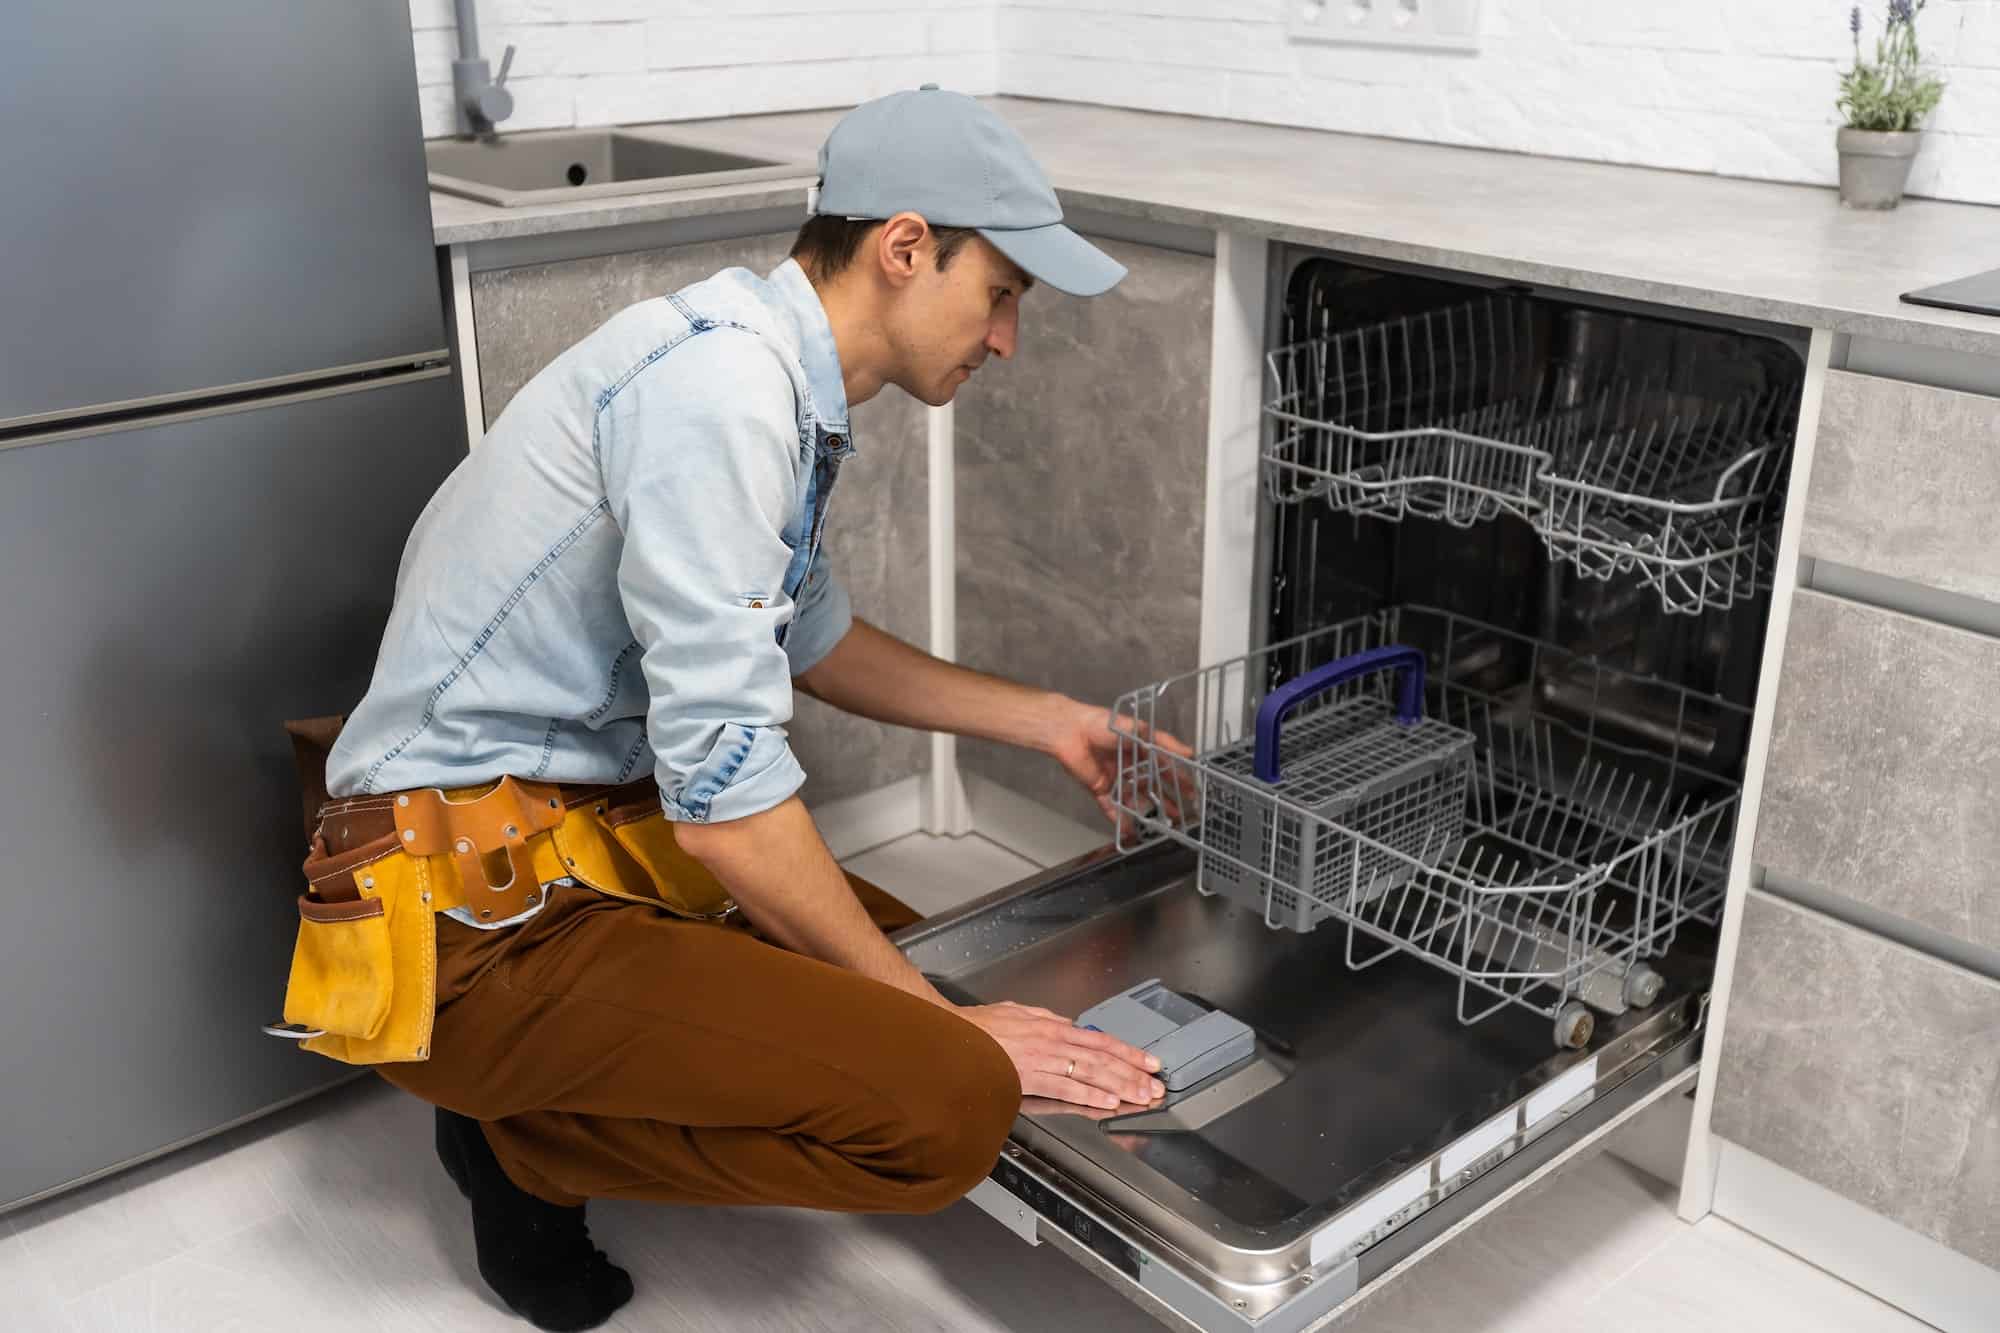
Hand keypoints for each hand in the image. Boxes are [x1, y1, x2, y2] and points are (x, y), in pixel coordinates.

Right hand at [957, 1000, 1166, 1109]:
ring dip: (1121, 1085)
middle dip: (1134, 1072)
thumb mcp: (1018, 1013)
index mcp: (1052, 1026)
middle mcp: (1053, 1040)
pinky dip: (1089, 1094)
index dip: (1128, 1052)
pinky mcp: (1029, 1077)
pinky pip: (1066, 1087)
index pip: (1100, 1040)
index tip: (1149, 1062)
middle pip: (1103, 1057)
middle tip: (1156, 1085)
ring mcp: (1043, 1059)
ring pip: (1091, 1072)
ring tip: (1141, 1096)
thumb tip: (1067, 1025)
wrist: (951, 1035)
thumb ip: (1046, 1020)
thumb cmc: (979, 1026)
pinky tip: (1108, 1102)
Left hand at [1038, 695, 1195, 830]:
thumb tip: (1189, 751)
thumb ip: (1164, 742)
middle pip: (1151, 786)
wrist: (1070, 732)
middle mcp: (1129, 764)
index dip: (1178, 778)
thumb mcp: (1138, 729)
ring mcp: (1115, 778)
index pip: (1164, 766)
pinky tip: (1131, 831)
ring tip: (1161, 824)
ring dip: (1148, 811)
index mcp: (1140, 749)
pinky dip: (1120, 820)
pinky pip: (1112, 807)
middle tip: (1179, 812)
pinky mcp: (1100, 788)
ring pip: (1135, 799)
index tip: (1190, 790)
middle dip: (1166, 799)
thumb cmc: (1101, 724)